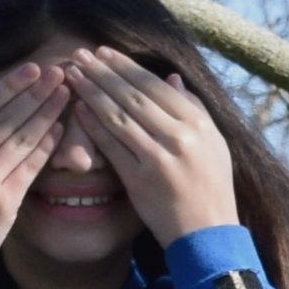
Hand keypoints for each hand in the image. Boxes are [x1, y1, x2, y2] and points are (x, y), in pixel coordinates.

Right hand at [0, 62, 71, 264]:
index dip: (9, 86)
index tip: (31, 69)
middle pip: (4, 118)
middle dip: (35, 93)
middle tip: (58, 72)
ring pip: (20, 139)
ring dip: (46, 114)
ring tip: (65, 94)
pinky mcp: (3, 202)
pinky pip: (29, 167)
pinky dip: (46, 147)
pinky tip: (61, 128)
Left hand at [65, 47, 238, 245]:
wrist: (209, 235)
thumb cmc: (212, 188)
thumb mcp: (214, 145)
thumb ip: (195, 109)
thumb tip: (172, 78)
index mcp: (197, 124)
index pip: (154, 86)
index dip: (125, 67)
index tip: (103, 53)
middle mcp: (179, 137)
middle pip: (132, 96)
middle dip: (102, 73)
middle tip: (79, 55)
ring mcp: (159, 158)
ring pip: (118, 116)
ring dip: (91, 92)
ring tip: (73, 75)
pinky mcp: (141, 179)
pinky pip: (112, 145)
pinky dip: (93, 125)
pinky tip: (78, 109)